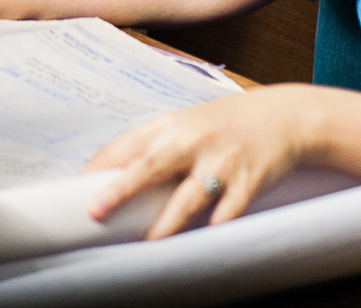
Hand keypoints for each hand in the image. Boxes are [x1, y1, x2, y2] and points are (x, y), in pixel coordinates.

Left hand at [83, 85, 319, 236]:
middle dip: (121, 190)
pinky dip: (214, 228)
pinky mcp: (248, 182)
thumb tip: (107, 171)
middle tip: (96, 211)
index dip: (99, 168)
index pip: (126, 146)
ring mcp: (221, 162)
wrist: (283, 117)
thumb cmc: (225, 124)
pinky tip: (202, 243)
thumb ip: (152, 145)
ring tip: (147, 243)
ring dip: (166, 223)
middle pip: (150, 167)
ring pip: (188, 198)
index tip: (77, 187)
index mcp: (170, 126)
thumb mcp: (185, 125)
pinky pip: (229, 211)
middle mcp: (192, 141)